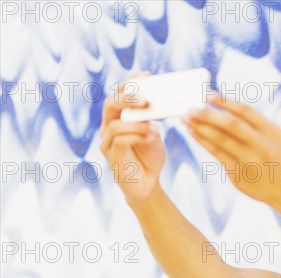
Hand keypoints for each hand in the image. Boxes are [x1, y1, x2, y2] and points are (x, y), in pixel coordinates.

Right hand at [99, 71, 165, 202]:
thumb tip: (156, 103)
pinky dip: (136, 136)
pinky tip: (150, 137)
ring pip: (114, 124)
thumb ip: (151, 118)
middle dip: (128, 99)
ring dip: (136, 123)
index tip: (147, 74)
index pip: (119, 93)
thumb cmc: (150, 156)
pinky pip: (118, 141)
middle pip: (110, 104)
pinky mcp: (111, 157)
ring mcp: (107, 142)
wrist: (148, 183)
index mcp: (119, 116)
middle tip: (146, 100)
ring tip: (154, 128)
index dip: (131, 82)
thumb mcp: (154, 132)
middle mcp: (108, 126)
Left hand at [182, 95, 280, 203]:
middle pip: (231, 124)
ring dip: (200, 127)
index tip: (207, 94)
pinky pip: (216, 153)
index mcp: (270, 130)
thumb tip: (218, 104)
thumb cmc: (269, 154)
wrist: (280, 187)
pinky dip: (202, 141)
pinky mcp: (237, 172)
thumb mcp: (270, 136)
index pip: (245, 111)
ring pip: (220, 139)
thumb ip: (251, 122)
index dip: (224, 101)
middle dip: (208, 115)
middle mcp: (261, 144)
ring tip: (186, 119)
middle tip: (190, 108)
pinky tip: (193, 132)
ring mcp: (249, 160)